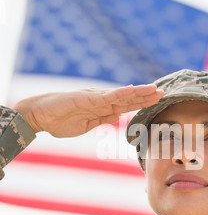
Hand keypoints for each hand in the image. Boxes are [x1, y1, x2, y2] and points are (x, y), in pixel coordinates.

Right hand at [13, 84, 163, 137]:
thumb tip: (119, 117)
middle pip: (127, 98)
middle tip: (163, 93)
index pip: (125, 105)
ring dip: (138, 92)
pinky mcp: (86, 97)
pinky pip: (107, 96)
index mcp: (100, 108)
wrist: (38, 116)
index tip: (156, 102)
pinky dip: (121, 93)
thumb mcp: (86, 125)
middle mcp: (100, 100)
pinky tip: (133, 90)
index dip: (141, 103)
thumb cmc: (59, 121)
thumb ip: (102, 120)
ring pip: (121, 95)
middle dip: (145, 96)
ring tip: (154, 89)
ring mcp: (94, 97)